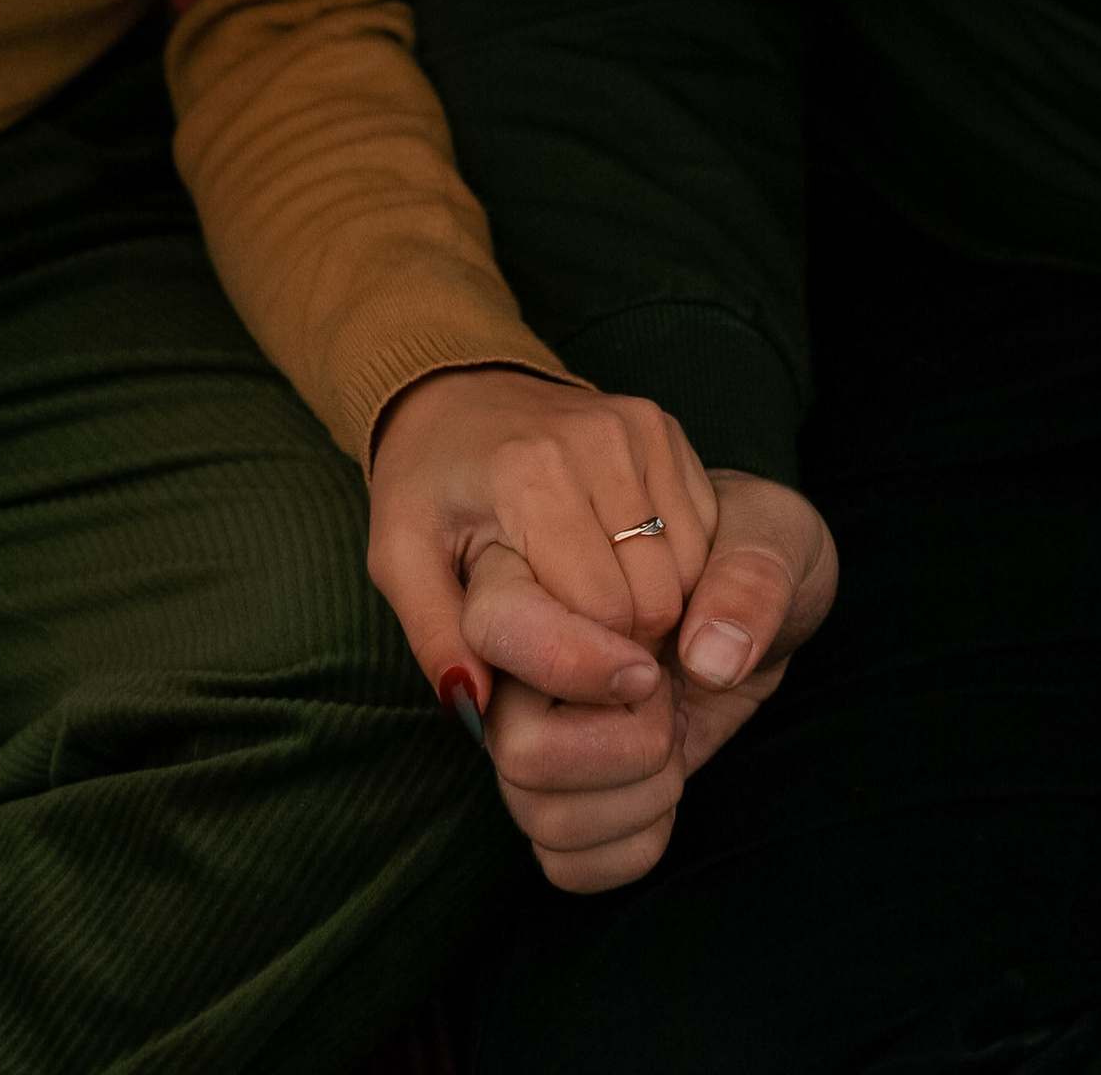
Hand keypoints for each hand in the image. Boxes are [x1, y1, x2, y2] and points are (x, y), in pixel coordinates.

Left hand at [365, 364, 716, 733]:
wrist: (458, 392)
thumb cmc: (428, 484)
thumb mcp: (401, 560)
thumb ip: (434, 636)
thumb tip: (473, 707)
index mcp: (529, 475)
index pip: (599, 611)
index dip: (584, 664)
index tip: (567, 688)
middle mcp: (596, 440)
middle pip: (651, 598)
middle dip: (620, 644)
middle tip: (572, 643)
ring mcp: (638, 427)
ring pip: (684, 572)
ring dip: (649, 610)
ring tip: (591, 605)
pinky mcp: (663, 426)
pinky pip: (699, 532)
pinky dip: (670, 569)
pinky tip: (619, 564)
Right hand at [478, 466, 837, 892]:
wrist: (762, 609)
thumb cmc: (752, 550)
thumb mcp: (775, 537)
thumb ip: (749, 578)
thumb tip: (708, 658)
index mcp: (542, 573)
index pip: (495, 625)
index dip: (569, 661)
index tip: (651, 666)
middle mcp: (519, 661)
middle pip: (513, 744)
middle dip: (620, 743)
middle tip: (667, 698)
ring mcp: (534, 733)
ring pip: (538, 813)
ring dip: (636, 795)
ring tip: (674, 736)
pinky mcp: (563, 796)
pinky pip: (564, 862)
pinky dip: (632, 845)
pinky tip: (667, 793)